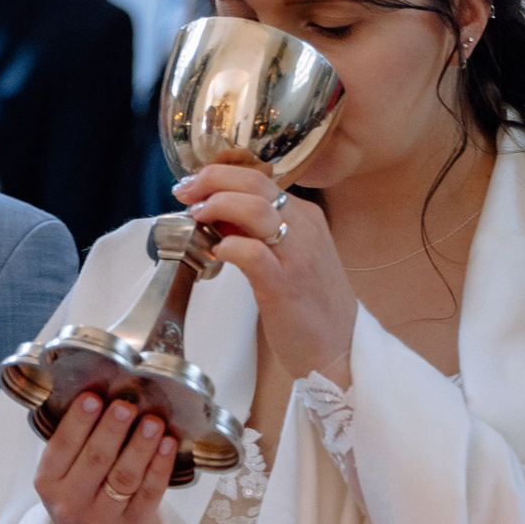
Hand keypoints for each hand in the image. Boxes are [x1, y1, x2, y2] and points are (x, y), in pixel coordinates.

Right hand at [34, 392, 178, 523]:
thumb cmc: (82, 504)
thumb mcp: (63, 481)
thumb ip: (74, 447)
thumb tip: (102, 396)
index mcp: (48, 485)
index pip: (61, 448)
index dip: (78, 422)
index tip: (93, 397)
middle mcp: (71, 505)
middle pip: (95, 460)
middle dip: (112, 429)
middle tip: (127, 405)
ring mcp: (101, 521)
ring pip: (124, 476)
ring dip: (141, 446)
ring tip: (152, 421)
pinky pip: (148, 494)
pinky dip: (160, 467)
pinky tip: (168, 445)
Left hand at [173, 167, 357, 384]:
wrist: (339, 347)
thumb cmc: (309, 304)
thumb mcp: (291, 254)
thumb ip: (261, 231)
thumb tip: (218, 214)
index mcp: (305, 217)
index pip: (260, 179)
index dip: (221, 176)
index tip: (195, 185)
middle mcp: (305, 227)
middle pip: (255, 183)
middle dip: (212, 180)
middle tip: (185, 192)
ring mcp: (297, 254)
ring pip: (254, 208)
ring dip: (217, 206)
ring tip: (196, 216)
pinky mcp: (284, 284)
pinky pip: (251, 252)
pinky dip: (227, 246)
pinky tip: (215, 253)